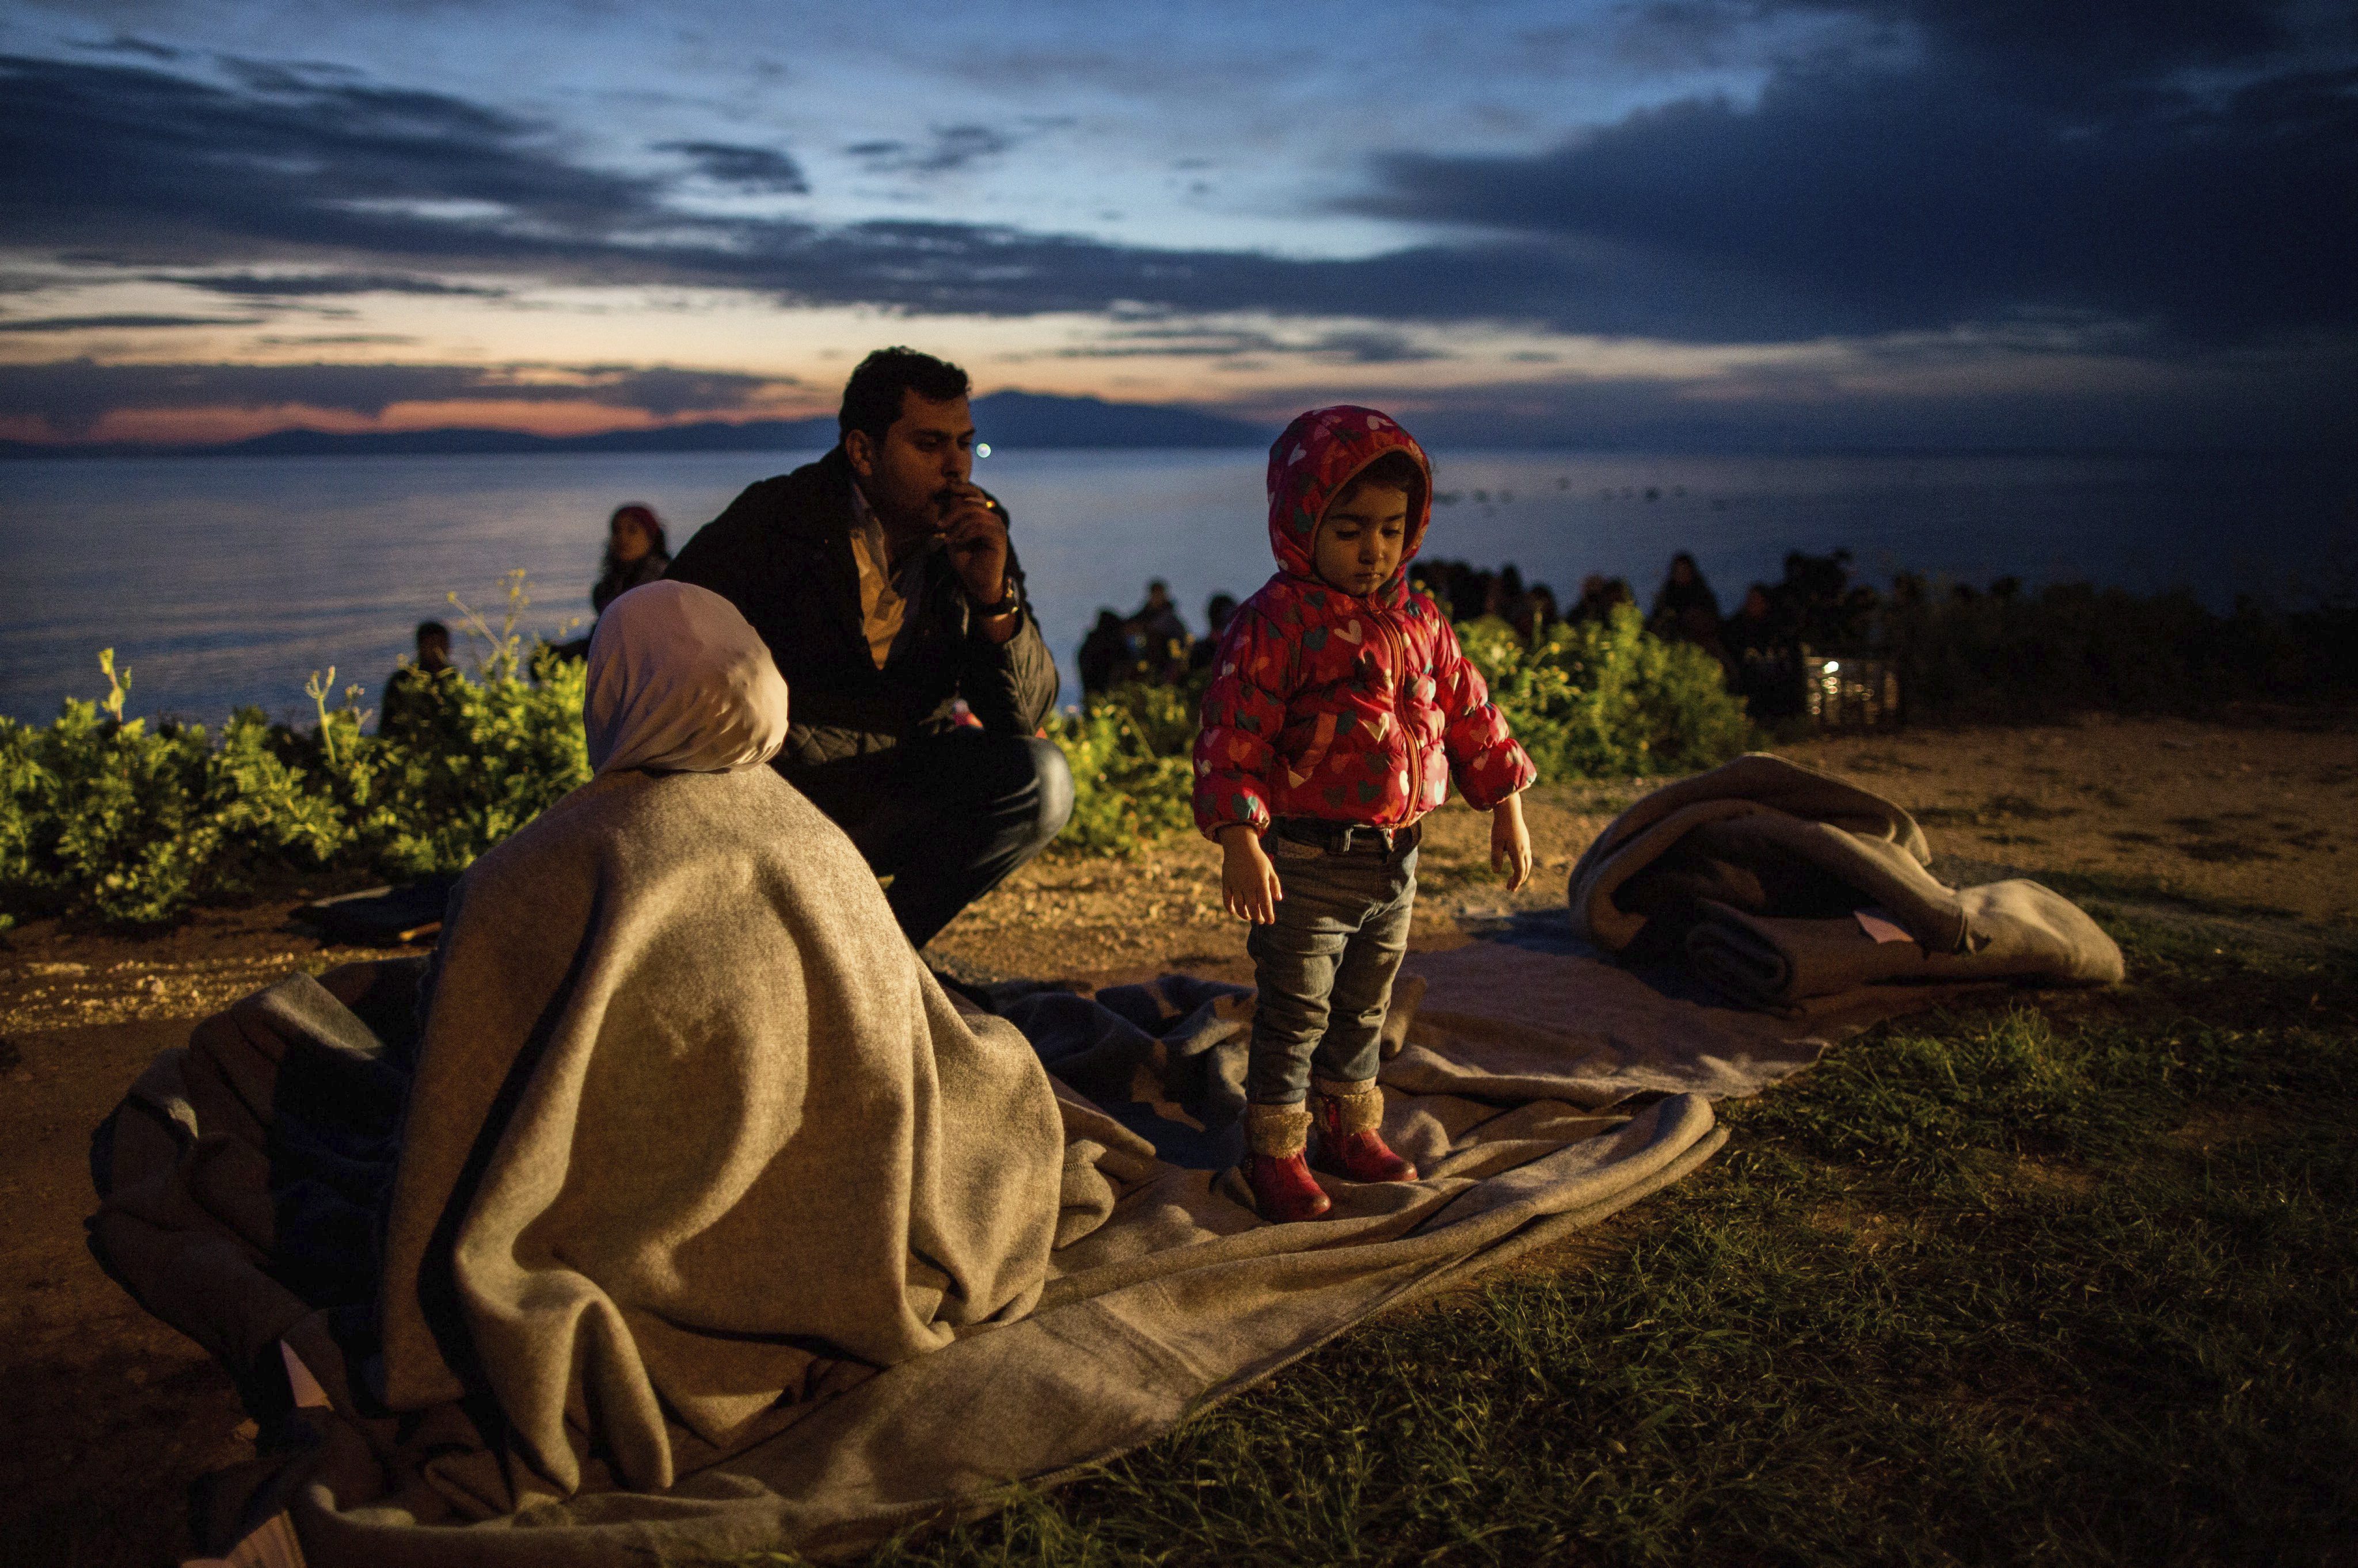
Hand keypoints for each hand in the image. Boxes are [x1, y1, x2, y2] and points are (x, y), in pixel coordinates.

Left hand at [938, 487, 1009, 608]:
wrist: (978, 582)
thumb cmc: (966, 560)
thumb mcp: (955, 535)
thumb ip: (954, 518)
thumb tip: (951, 496)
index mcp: (983, 516)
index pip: (975, 495)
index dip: (963, 487)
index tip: (948, 486)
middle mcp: (993, 519)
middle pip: (972, 504)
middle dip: (953, 513)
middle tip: (940, 525)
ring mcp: (998, 528)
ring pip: (975, 515)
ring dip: (957, 526)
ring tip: (948, 539)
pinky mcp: (999, 538)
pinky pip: (980, 527)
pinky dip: (965, 534)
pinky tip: (958, 542)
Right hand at [1219, 826, 1282, 923]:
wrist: (1240, 845)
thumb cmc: (1257, 858)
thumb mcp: (1269, 869)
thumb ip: (1275, 884)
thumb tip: (1278, 899)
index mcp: (1260, 881)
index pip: (1266, 903)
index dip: (1268, 914)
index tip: (1270, 922)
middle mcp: (1248, 884)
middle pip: (1253, 907)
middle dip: (1257, 917)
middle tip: (1261, 920)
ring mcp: (1236, 884)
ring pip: (1239, 906)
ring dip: (1244, 915)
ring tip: (1249, 917)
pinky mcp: (1226, 882)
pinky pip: (1226, 898)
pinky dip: (1229, 907)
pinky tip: (1234, 912)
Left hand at [1491, 793, 1532, 891]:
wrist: (1510, 811)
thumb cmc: (1501, 826)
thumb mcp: (1495, 842)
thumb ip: (1496, 857)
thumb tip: (1496, 872)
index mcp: (1518, 851)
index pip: (1519, 872)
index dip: (1516, 882)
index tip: (1510, 889)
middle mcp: (1525, 849)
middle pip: (1525, 869)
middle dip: (1518, 880)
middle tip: (1510, 888)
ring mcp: (1526, 844)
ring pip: (1527, 863)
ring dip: (1521, 873)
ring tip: (1513, 879)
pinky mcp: (1525, 840)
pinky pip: (1527, 856)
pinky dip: (1523, 865)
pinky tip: (1516, 865)